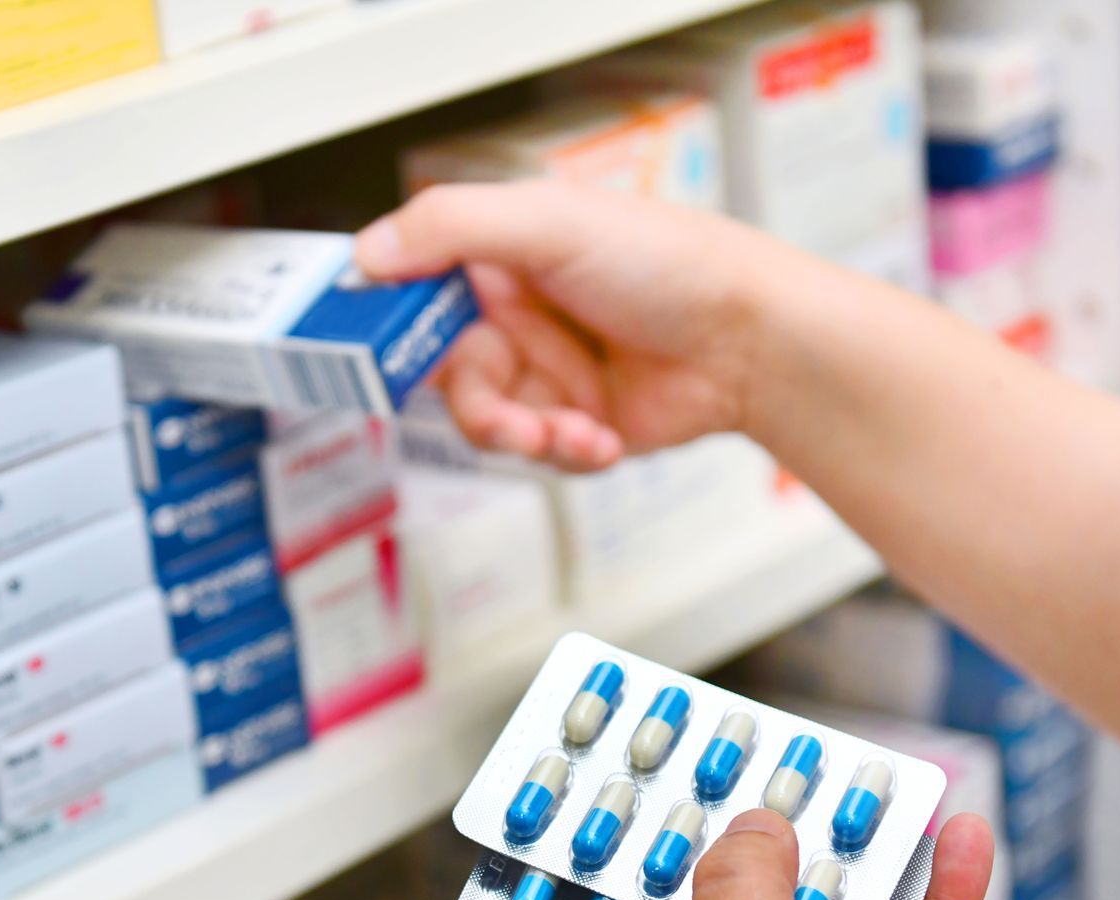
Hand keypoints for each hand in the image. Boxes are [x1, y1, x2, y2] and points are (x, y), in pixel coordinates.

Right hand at [355, 181, 786, 470]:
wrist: (753, 342)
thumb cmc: (670, 263)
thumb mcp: (550, 223)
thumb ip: (451, 227)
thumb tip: (367, 254)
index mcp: (503, 254)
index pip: (416, 289)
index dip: (393, 326)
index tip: (375, 355)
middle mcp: (518, 313)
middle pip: (447, 374)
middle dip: (477, 404)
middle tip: (505, 416)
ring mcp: (547, 371)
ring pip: (489, 422)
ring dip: (524, 434)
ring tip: (566, 430)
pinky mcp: (577, 422)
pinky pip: (539, 454)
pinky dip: (566, 452)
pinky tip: (603, 434)